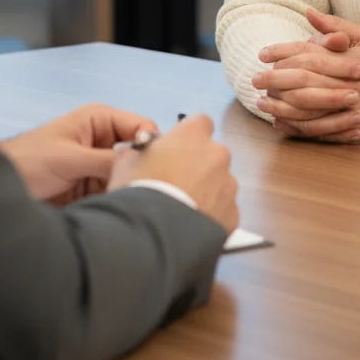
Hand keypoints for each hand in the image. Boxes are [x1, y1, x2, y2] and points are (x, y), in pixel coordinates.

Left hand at [0, 103, 155, 205]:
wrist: (1, 192)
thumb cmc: (29, 161)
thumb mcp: (70, 157)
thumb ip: (105, 161)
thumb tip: (141, 166)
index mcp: (100, 120)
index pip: (140, 127)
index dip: (151, 145)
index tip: (156, 168)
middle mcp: (104, 141)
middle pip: (137, 154)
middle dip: (142, 171)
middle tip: (150, 192)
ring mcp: (98, 166)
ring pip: (128, 176)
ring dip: (130, 189)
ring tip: (137, 206)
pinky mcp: (92, 190)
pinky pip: (115, 193)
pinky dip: (119, 202)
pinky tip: (123, 212)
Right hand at [109, 114, 238, 234]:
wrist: (152, 236)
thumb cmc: (138, 190)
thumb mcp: (125, 162)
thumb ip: (141, 151)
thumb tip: (144, 155)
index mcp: (193, 135)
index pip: (200, 122)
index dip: (187, 136)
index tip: (174, 150)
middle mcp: (217, 155)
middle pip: (212, 154)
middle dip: (198, 165)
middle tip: (176, 183)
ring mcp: (229, 186)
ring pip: (220, 183)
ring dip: (207, 191)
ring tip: (183, 210)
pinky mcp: (233, 216)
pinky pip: (223, 210)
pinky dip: (212, 215)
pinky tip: (192, 227)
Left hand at [253, 9, 359, 141]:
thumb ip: (335, 26)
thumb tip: (309, 12)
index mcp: (343, 59)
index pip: (307, 53)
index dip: (282, 52)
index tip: (263, 54)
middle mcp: (342, 83)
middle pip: (302, 80)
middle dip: (275, 79)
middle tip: (255, 79)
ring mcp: (344, 107)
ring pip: (306, 108)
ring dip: (280, 105)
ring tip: (262, 102)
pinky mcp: (345, 126)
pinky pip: (316, 128)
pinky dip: (295, 126)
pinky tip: (279, 121)